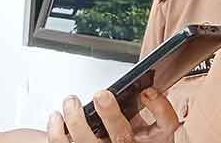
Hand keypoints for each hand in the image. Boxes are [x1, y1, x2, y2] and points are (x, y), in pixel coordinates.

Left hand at [46, 89, 178, 142]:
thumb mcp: (154, 126)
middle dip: (110, 114)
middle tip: (101, 94)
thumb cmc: (140, 141)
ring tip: (70, 102)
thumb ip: (153, 107)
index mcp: (153, 138)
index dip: (158, 107)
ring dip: (75, 120)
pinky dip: (56, 132)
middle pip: (122, 136)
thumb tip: (145, 83)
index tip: (148, 91)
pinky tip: (56, 118)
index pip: (165, 124)